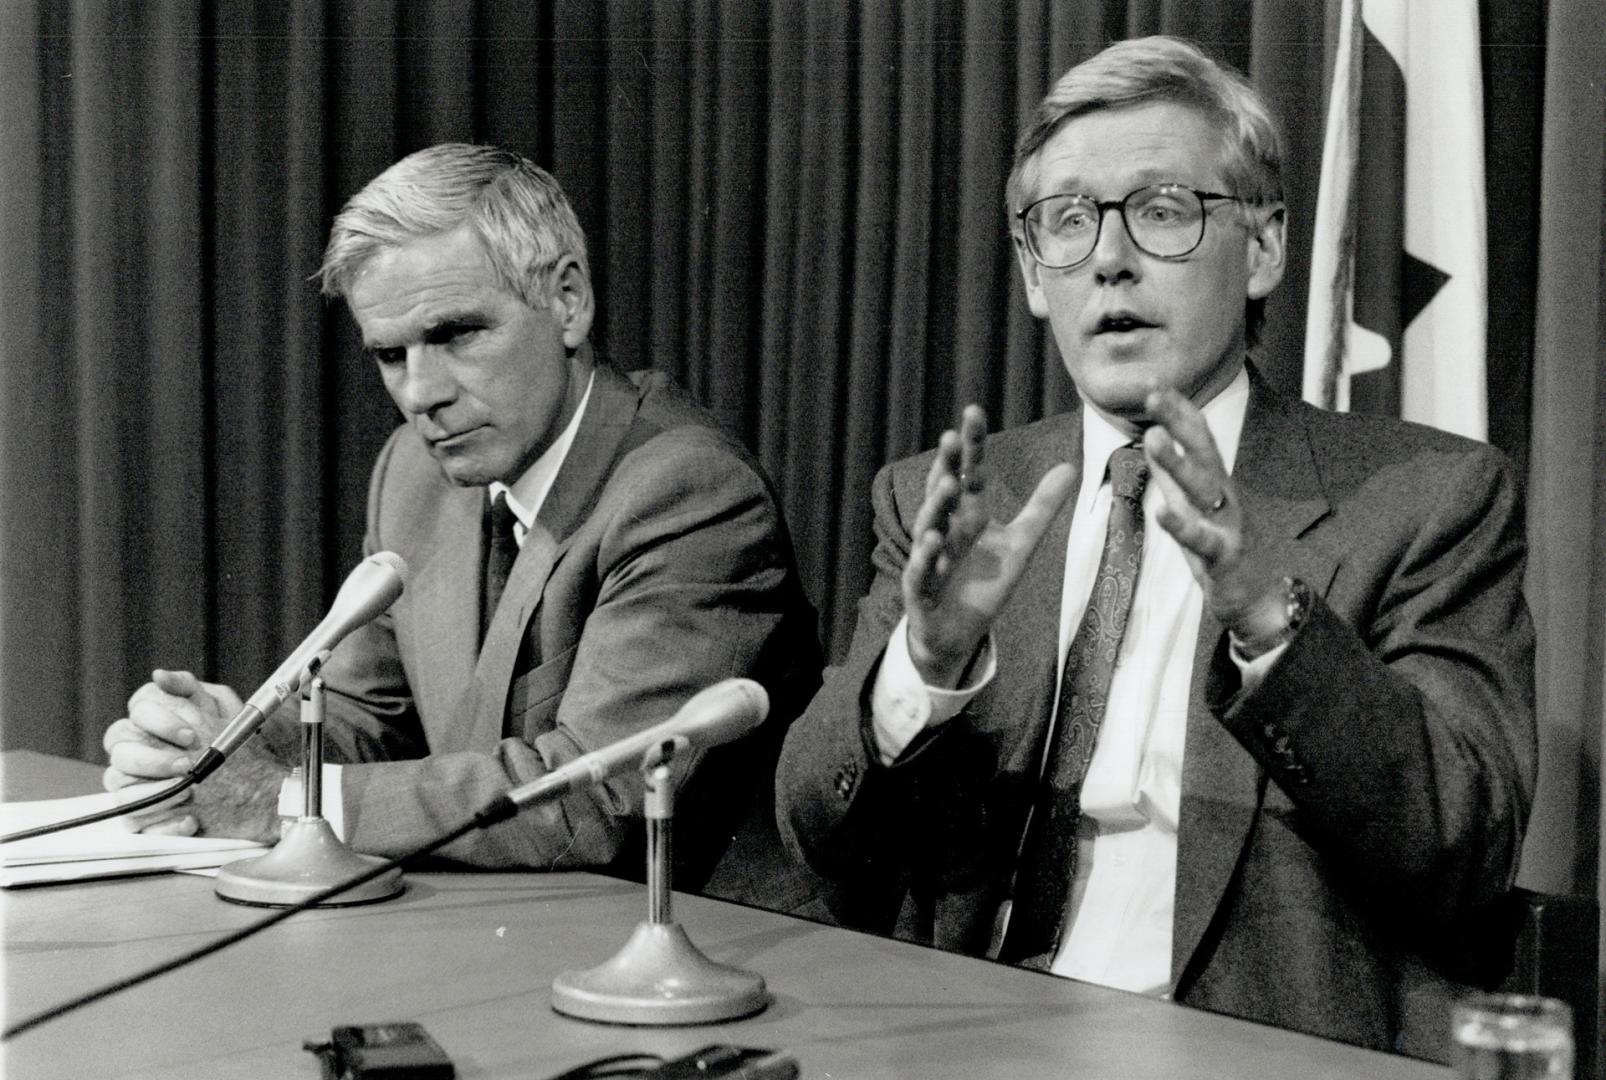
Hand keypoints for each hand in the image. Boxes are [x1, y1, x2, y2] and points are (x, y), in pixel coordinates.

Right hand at [103, 669, 284, 841]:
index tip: (191, 734)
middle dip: (154, 760)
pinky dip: (165, 824)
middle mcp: (136, 755)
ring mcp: (136, 787)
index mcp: (148, 725)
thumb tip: (159, 676)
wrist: (255, 783)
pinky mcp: (144, 818)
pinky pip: (136, 824)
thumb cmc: (229, 741)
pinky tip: (191, 819)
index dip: (160, 723)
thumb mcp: (218, 706)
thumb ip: (187, 687)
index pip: (134, 717)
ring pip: (121, 791)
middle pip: (121, 754)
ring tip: (191, 793)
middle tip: (187, 765)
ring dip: (157, 794)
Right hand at [903, 405, 1074, 686]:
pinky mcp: (922, 592)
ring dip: (937, 506)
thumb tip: (1070, 466)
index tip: (973, 411)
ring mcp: (931, 559)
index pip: (970, 472)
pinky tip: (931, 539)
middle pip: (944, 493)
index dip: (971, 444)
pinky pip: (920, 572)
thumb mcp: (1020, 544)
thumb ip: (1041, 507)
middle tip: (951, 437)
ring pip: (930, 528)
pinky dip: (924, 557)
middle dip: (946, 466)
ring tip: (950, 484)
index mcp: (969, 515)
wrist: (954, 637)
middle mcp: (946, 531)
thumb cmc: (983, 585)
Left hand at [1141, 387, 1286, 639]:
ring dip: (1177, 462)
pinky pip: (1201, 539)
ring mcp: (1226, 524)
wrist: (1256, 598)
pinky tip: (1161, 513)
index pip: (1198, 438)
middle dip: (1179, 421)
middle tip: (1153, 394)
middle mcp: (1224, 496)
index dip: (1178, 411)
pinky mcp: (1223, 556)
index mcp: (1215, 482)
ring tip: (1152, 438)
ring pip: (1201, 489)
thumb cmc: (1222, 548)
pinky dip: (1181, 526)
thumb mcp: (1192, 506)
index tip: (1154, 383)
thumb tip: (1154, 436)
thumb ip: (1172, 475)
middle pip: (1203, 451)